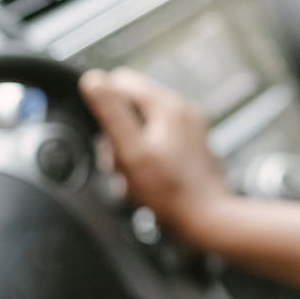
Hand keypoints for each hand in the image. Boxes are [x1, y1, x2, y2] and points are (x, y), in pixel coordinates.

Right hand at [78, 68, 230, 244]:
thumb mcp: (131, 150)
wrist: (206, 218)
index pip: (121, 81)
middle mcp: (183, 110)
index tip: (103, 136)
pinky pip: (156, 142)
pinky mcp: (191, 146)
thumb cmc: (168, 191)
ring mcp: (190, 127)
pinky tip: (144, 180)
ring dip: (128, 149)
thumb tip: (93, 79)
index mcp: (168, 105)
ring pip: (142, 126)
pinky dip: (144, 157)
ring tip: (131, 176)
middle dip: (116, 132)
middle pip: (131, 105)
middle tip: (117, 162)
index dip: (103, 105)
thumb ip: (111, 112)